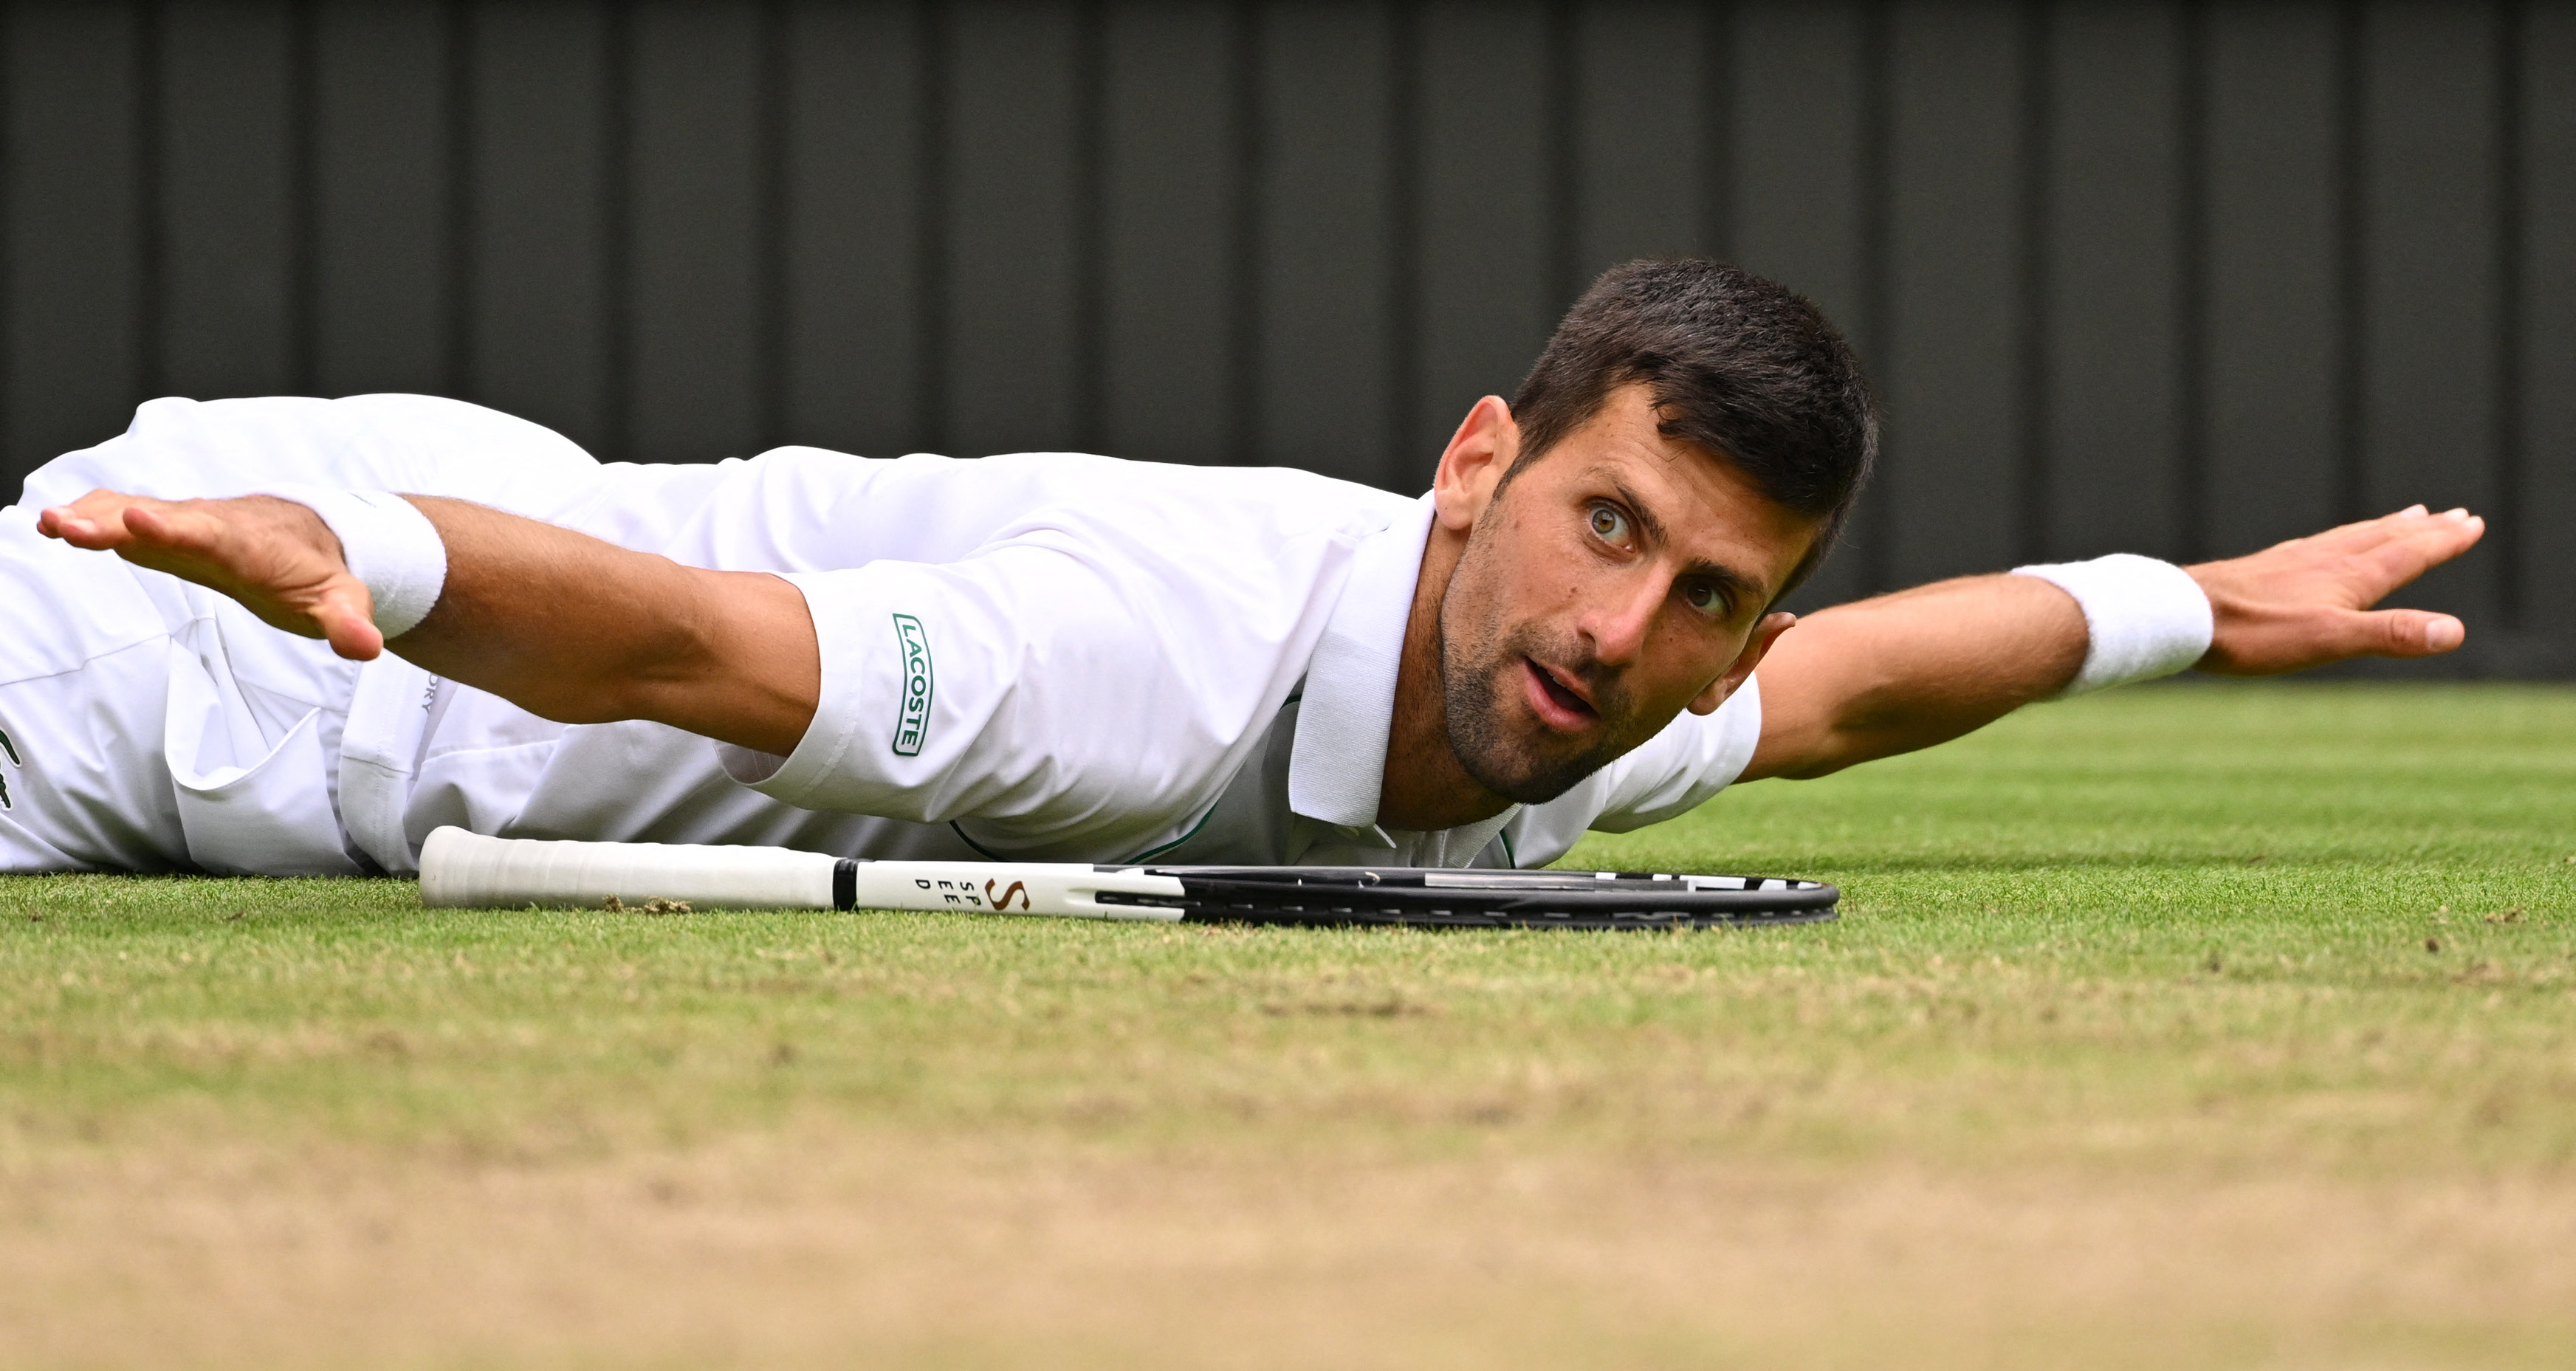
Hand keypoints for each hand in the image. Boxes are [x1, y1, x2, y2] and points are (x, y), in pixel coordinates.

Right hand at [37, 490, 385, 660]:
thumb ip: (350, 623)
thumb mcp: (343, 602)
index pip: (212, 537)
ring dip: (93, 517)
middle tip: (66, 524)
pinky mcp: (172, 529)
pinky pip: (129, 518)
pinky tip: (54, 524)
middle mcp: (214, 525)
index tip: (139, 521)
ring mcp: (189, 523)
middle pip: (161, 522)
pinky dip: (94, 517)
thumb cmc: (324, 574)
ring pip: (138, 514)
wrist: (320, 538)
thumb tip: (367, 646)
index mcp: (250, 545)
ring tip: (48, 523)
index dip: (176, 531)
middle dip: (115, 523)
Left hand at [2190, 505, 2482, 674]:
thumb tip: (2455, 632)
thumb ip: (2391, 634)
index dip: (2443, 541)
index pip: (2408, 553)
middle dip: (2423, 529)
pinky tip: (2324, 546)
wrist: (2183, 614)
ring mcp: (2292, 561)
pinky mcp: (2264, 570)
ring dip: (2384, 528)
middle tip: (2452, 514)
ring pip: (2351, 537)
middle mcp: (2324, 560)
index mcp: (2349, 577)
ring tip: (2404, 518)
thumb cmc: (2255, 634)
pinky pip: (2315, 546)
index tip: (2473, 523)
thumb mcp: (2331, 640)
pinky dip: (2339, 540)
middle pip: (2385, 538)